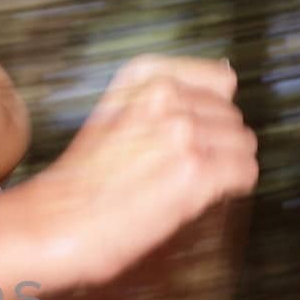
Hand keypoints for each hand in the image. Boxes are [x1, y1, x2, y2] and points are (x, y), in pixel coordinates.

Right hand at [31, 55, 257, 289]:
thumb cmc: (78, 182)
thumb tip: (228, 79)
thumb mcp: (113, 114)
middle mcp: (166, 96)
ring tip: (183, 186)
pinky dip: (230, 190)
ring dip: (223, 168)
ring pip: (243, 144)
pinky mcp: (196, 170)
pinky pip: (244, 173)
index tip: (185, 136)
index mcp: (144, 76)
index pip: (219, 81)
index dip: (207, 116)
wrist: (55, 223)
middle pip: (232, 116)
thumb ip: (162, 97)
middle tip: (177, 170)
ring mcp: (183, 132)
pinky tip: (198, 198)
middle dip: (215, 144)